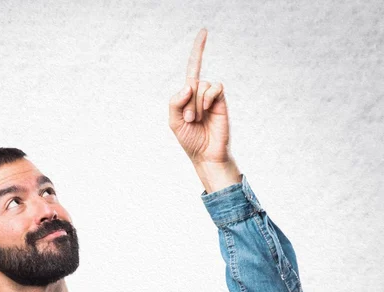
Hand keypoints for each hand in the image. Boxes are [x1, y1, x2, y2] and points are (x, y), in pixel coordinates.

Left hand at [169, 28, 231, 165]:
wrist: (205, 154)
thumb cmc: (189, 140)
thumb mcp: (173, 122)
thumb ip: (174, 102)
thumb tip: (189, 84)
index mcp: (188, 96)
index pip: (193, 69)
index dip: (198, 50)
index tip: (204, 31)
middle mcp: (200, 93)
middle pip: (191, 82)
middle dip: (186, 103)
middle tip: (189, 120)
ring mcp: (211, 97)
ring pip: (200, 86)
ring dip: (195, 104)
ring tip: (197, 120)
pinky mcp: (221, 101)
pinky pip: (214, 87)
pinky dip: (207, 98)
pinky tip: (206, 110)